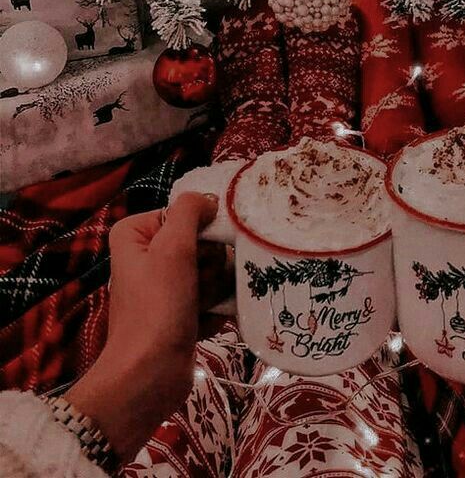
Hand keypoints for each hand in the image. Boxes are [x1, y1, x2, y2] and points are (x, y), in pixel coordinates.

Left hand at [67, 192, 225, 463]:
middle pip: (200, 242)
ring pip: (209, 269)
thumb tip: (208, 200)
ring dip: (217, 286)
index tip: (208, 248)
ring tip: (208, 304)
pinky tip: (213, 319)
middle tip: (204, 281)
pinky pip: (210, 296)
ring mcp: (163, 287)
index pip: (183, 214)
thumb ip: (189, 211)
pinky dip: (216, 306)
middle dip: (211, 262)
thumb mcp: (172, 247)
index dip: (201, 229)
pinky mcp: (179, 313)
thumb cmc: (158, 306)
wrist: (148, 376)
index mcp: (134, 235)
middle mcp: (146, 257)